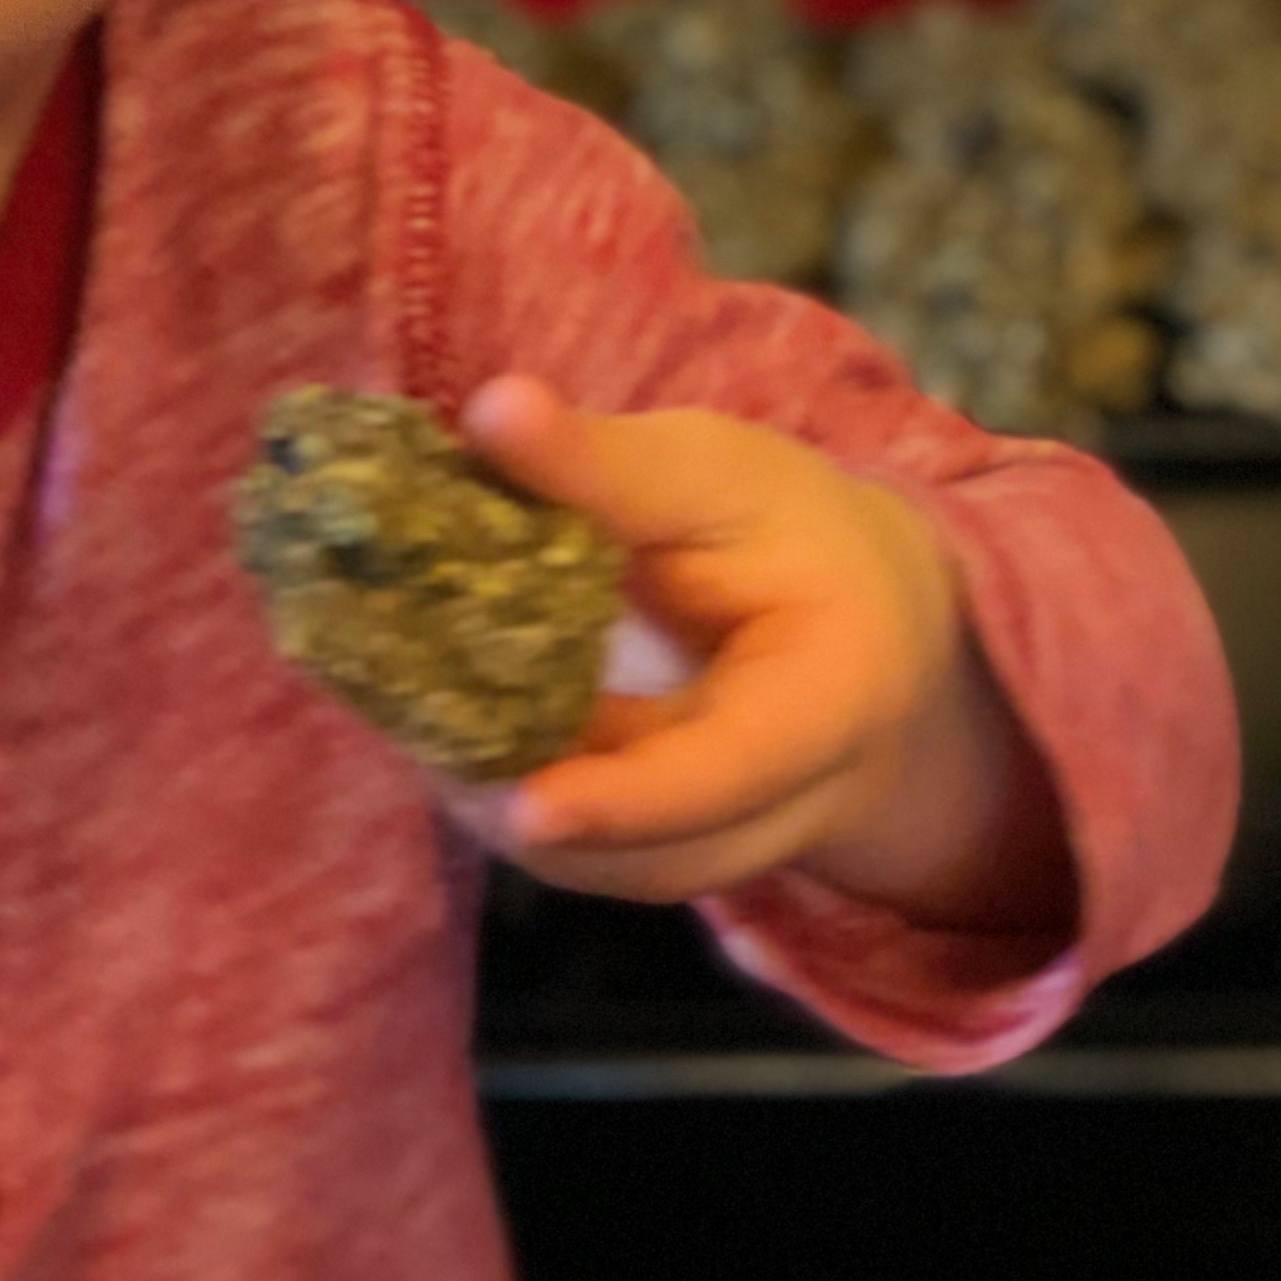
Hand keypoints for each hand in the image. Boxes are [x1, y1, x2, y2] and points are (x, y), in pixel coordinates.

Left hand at [454, 379, 1073, 932]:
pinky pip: (595, 856)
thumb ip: (608, 462)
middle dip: (528, 805)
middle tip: (418, 723)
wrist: (862, 616)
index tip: (528, 807)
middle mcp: (798, 802)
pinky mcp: (678, 854)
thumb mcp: (719, 474)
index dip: (629, 801)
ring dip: (508, 805)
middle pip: (655, 852)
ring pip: (611, 869)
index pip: (734, 772)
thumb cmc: (789, 529)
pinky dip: (517, 802)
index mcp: (837, 697)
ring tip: (420, 716)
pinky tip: (453, 733)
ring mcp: (737, 846)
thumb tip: (492, 411)